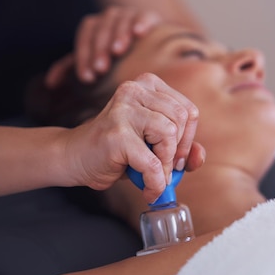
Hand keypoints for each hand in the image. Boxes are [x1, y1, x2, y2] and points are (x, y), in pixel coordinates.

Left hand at [45, 7, 160, 87]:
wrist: (152, 50)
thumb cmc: (117, 59)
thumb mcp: (93, 61)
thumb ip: (71, 68)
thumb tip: (50, 84)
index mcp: (96, 26)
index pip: (85, 35)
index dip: (83, 55)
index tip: (87, 78)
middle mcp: (111, 17)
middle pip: (101, 27)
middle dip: (99, 48)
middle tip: (101, 69)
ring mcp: (131, 15)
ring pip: (120, 19)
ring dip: (117, 34)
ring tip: (118, 51)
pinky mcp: (151, 17)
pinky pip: (144, 16)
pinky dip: (141, 22)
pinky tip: (139, 34)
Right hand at [61, 73, 203, 203]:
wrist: (75, 157)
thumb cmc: (118, 149)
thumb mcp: (154, 143)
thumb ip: (180, 147)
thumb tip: (198, 157)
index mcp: (147, 84)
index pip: (188, 110)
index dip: (188, 138)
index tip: (176, 157)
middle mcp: (134, 90)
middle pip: (181, 120)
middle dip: (178, 151)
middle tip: (166, 169)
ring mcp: (123, 110)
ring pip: (169, 134)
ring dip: (166, 165)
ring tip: (155, 177)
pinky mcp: (116, 135)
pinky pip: (152, 163)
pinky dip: (156, 182)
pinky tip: (149, 189)